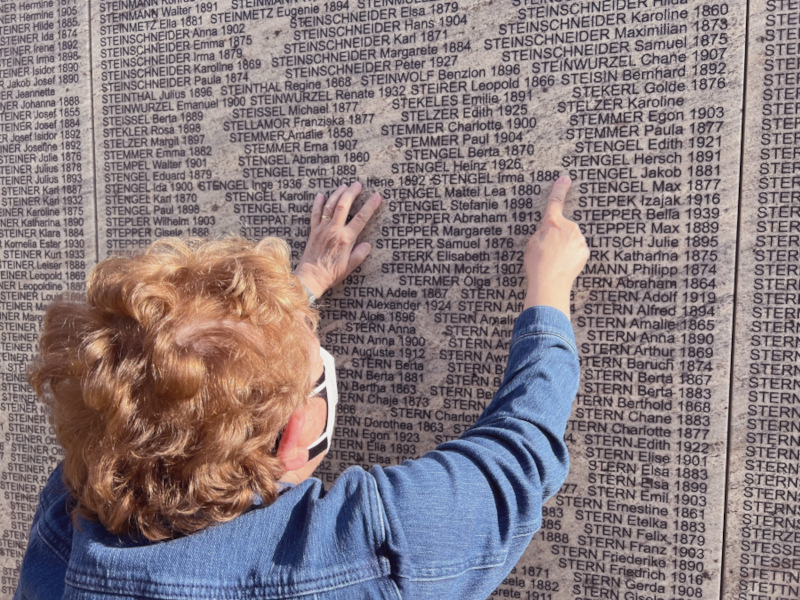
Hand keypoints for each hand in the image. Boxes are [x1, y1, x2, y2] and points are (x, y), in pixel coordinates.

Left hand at [294, 182, 380, 297]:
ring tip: (344, 186)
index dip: (369, 206)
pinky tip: (321, 195)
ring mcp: (322, 229)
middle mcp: (334, 231)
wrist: (311, 277)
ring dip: (337, 194)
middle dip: (351, 193)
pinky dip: (318, 203)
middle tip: (358, 184)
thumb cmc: (331, 274)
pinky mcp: (313, 231)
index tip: (376, 196)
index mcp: (345, 239)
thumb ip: (360, 254)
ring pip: (330, 206)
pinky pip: (315, 214)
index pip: (360, 218)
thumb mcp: (350, 267)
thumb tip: (367, 244)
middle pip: (343, 206)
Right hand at [523, 176, 588, 316]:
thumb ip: (542, 232)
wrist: (550, 282)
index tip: (565, 179)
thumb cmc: (537, 264)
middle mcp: (568, 227)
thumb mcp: (532, 243)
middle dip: (558, 236)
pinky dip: (571, 255)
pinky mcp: (585, 251)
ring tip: (555, 261)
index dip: (560, 188)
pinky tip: (563, 264)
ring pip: (571, 239)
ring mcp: (578, 239)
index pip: (555, 201)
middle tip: (548, 252)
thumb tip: (549, 231)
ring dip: (565, 247)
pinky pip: (577, 250)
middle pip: (563, 227)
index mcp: (552, 223)